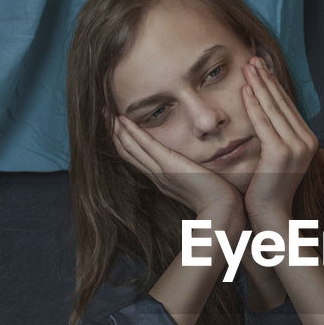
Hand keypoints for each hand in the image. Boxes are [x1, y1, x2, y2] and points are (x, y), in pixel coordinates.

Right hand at [112, 114, 244, 225]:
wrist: (222, 211)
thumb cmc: (215, 199)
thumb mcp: (199, 182)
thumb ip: (193, 174)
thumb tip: (196, 168)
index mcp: (161, 179)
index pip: (136, 157)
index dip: (123, 141)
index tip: (114, 126)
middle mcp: (156, 175)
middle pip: (127, 151)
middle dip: (113, 133)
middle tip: (101, 115)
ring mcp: (161, 171)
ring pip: (131, 147)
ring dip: (117, 129)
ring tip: (105, 113)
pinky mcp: (169, 165)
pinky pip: (146, 145)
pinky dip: (133, 132)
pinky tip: (122, 120)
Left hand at [241, 56, 318, 230]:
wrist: (271, 216)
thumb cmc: (268, 190)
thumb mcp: (276, 159)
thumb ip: (276, 138)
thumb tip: (268, 119)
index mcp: (308, 141)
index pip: (288, 106)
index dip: (275, 85)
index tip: (262, 67)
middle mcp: (307, 141)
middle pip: (282, 103)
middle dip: (267, 79)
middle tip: (253, 58)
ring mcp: (296, 147)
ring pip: (274, 108)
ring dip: (260, 84)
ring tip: (248, 66)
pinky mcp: (281, 153)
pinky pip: (263, 122)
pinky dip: (254, 104)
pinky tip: (245, 89)